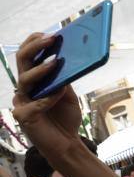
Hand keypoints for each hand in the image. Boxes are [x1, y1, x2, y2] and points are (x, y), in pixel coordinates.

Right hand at [12, 33, 82, 154]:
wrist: (67, 143)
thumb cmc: (65, 117)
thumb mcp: (69, 94)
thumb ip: (65, 78)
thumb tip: (68, 58)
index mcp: (34, 80)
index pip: (28, 56)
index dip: (35, 42)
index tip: (50, 33)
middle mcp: (25, 88)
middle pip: (22, 61)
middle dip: (35, 47)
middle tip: (52, 39)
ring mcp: (22, 102)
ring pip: (24, 80)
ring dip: (41, 70)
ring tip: (56, 62)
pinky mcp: (24, 117)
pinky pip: (34, 104)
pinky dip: (48, 98)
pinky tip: (59, 93)